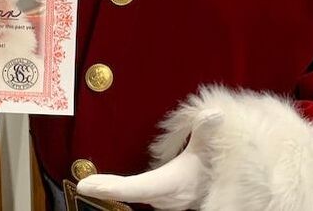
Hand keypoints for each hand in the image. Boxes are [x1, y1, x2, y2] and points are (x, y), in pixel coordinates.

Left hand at [76, 110, 221, 209]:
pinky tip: (108, 185)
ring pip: (133, 195)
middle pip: (129, 193)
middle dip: (106, 189)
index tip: (87, 185)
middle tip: (84, 185)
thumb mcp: (208, 147)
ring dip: (113, 189)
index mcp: (171, 183)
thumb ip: (205, 129)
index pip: (136, 187)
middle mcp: (164, 197)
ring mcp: (163, 200)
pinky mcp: (163, 198)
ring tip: (91, 185)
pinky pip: (138, 193)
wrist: (228, 187)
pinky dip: (123, 189)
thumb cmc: (215, 165)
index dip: (111, 187)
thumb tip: (213, 112)